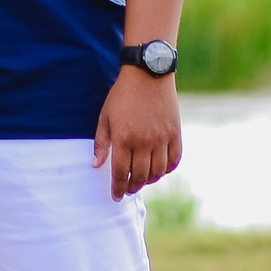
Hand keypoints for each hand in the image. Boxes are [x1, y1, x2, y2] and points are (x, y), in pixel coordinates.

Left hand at [93, 70, 181, 202]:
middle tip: (128, 189)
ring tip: (142, 181)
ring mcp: (162, 139)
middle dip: (132, 187)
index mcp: (124, 138)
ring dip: (149, 180)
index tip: (115, 197)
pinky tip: (159, 170)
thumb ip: (101, 143)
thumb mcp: (105, 116)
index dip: (117, 188)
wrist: (148, 74)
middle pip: (140, 176)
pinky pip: (173, 160)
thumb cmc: (122, 95)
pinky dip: (166, 169)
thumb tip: (95, 165)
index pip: (120, 173)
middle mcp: (144, 142)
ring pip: (157, 172)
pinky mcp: (175, 134)